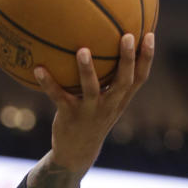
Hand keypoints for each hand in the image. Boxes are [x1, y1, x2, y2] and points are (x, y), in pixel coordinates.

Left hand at [36, 32, 153, 176]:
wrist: (76, 153)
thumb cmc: (93, 119)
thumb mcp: (107, 103)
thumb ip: (112, 80)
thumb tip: (110, 45)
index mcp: (120, 100)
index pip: (140, 78)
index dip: (147, 58)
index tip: (149, 35)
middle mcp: (108, 105)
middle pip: (122, 81)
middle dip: (127, 59)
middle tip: (128, 36)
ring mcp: (89, 111)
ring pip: (91, 89)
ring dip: (87, 70)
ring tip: (82, 50)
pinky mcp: (69, 115)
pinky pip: (58, 96)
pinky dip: (48, 83)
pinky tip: (38, 69)